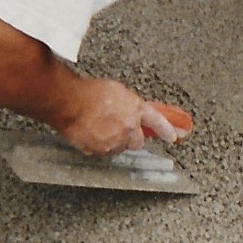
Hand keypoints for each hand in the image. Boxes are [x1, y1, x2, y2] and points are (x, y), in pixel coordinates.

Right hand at [57, 78, 192, 156]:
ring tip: (98, 126)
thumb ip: (128, 104)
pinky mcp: (100, 150)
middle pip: (137, 142)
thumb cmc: (88, 91)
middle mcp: (128, 128)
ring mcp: (115, 141)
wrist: (68, 102)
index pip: (157, 121)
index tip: (174, 137)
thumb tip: (129, 111)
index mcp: (135, 109)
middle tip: (118, 128)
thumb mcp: (116, 91)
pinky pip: (103, 151)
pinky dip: (98, 145)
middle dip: (131, 137)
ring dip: (113, 140)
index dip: (167, 130)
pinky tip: (89, 132)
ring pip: (119, 147)